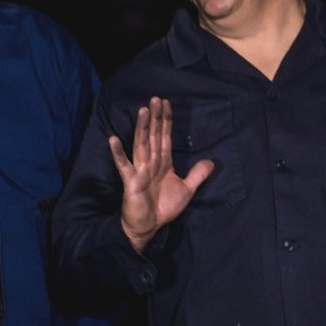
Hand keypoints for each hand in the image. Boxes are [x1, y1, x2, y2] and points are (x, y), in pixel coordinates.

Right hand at [109, 95, 215, 252]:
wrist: (149, 227)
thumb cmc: (163, 207)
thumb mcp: (187, 190)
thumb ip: (197, 175)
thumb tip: (211, 161)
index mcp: (162, 162)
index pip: (165, 137)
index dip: (166, 121)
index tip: (166, 103)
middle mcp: (150, 162)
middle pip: (154, 136)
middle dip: (155, 118)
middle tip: (155, 98)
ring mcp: (139, 170)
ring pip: (142, 145)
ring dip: (142, 128)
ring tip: (143, 111)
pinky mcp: (131, 181)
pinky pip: (124, 165)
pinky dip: (118, 153)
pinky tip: (113, 139)